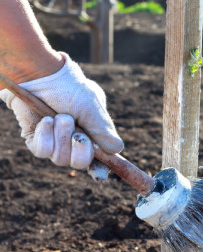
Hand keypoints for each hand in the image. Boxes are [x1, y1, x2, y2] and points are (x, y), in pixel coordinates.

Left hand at [0, 53, 123, 176]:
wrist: (40, 75)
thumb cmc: (69, 87)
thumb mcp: (91, 107)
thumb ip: (104, 130)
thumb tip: (118, 150)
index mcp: (93, 136)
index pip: (99, 161)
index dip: (100, 170)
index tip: (99, 176)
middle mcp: (74, 143)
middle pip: (81, 164)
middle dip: (80, 148)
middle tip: (78, 131)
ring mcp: (55, 143)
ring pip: (61, 159)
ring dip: (62, 135)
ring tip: (59, 117)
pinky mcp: (37, 141)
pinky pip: (42, 151)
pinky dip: (46, 135)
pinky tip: (46, 120)